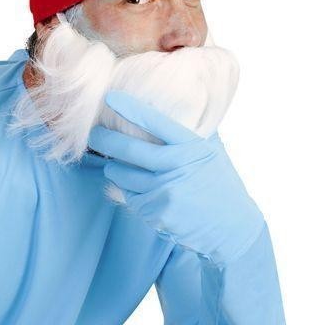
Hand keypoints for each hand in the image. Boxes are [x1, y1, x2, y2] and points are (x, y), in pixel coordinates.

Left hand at [88, 90, 264, 266]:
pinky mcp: (157, 213)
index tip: (110, 97)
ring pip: (123, 176)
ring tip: (112, 163)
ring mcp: (165, 192)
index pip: (155, 122)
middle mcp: (176, 167)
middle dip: (105, 140)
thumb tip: (180, 103)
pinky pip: (131, 197)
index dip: (130, 108)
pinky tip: (134, 188)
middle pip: (129, 150)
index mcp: (191, 146)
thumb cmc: (220, 184)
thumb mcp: (213, 151)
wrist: (232, 227)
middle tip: (93, 133)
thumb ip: (195, 130)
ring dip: (113, 168)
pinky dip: (128, 191)